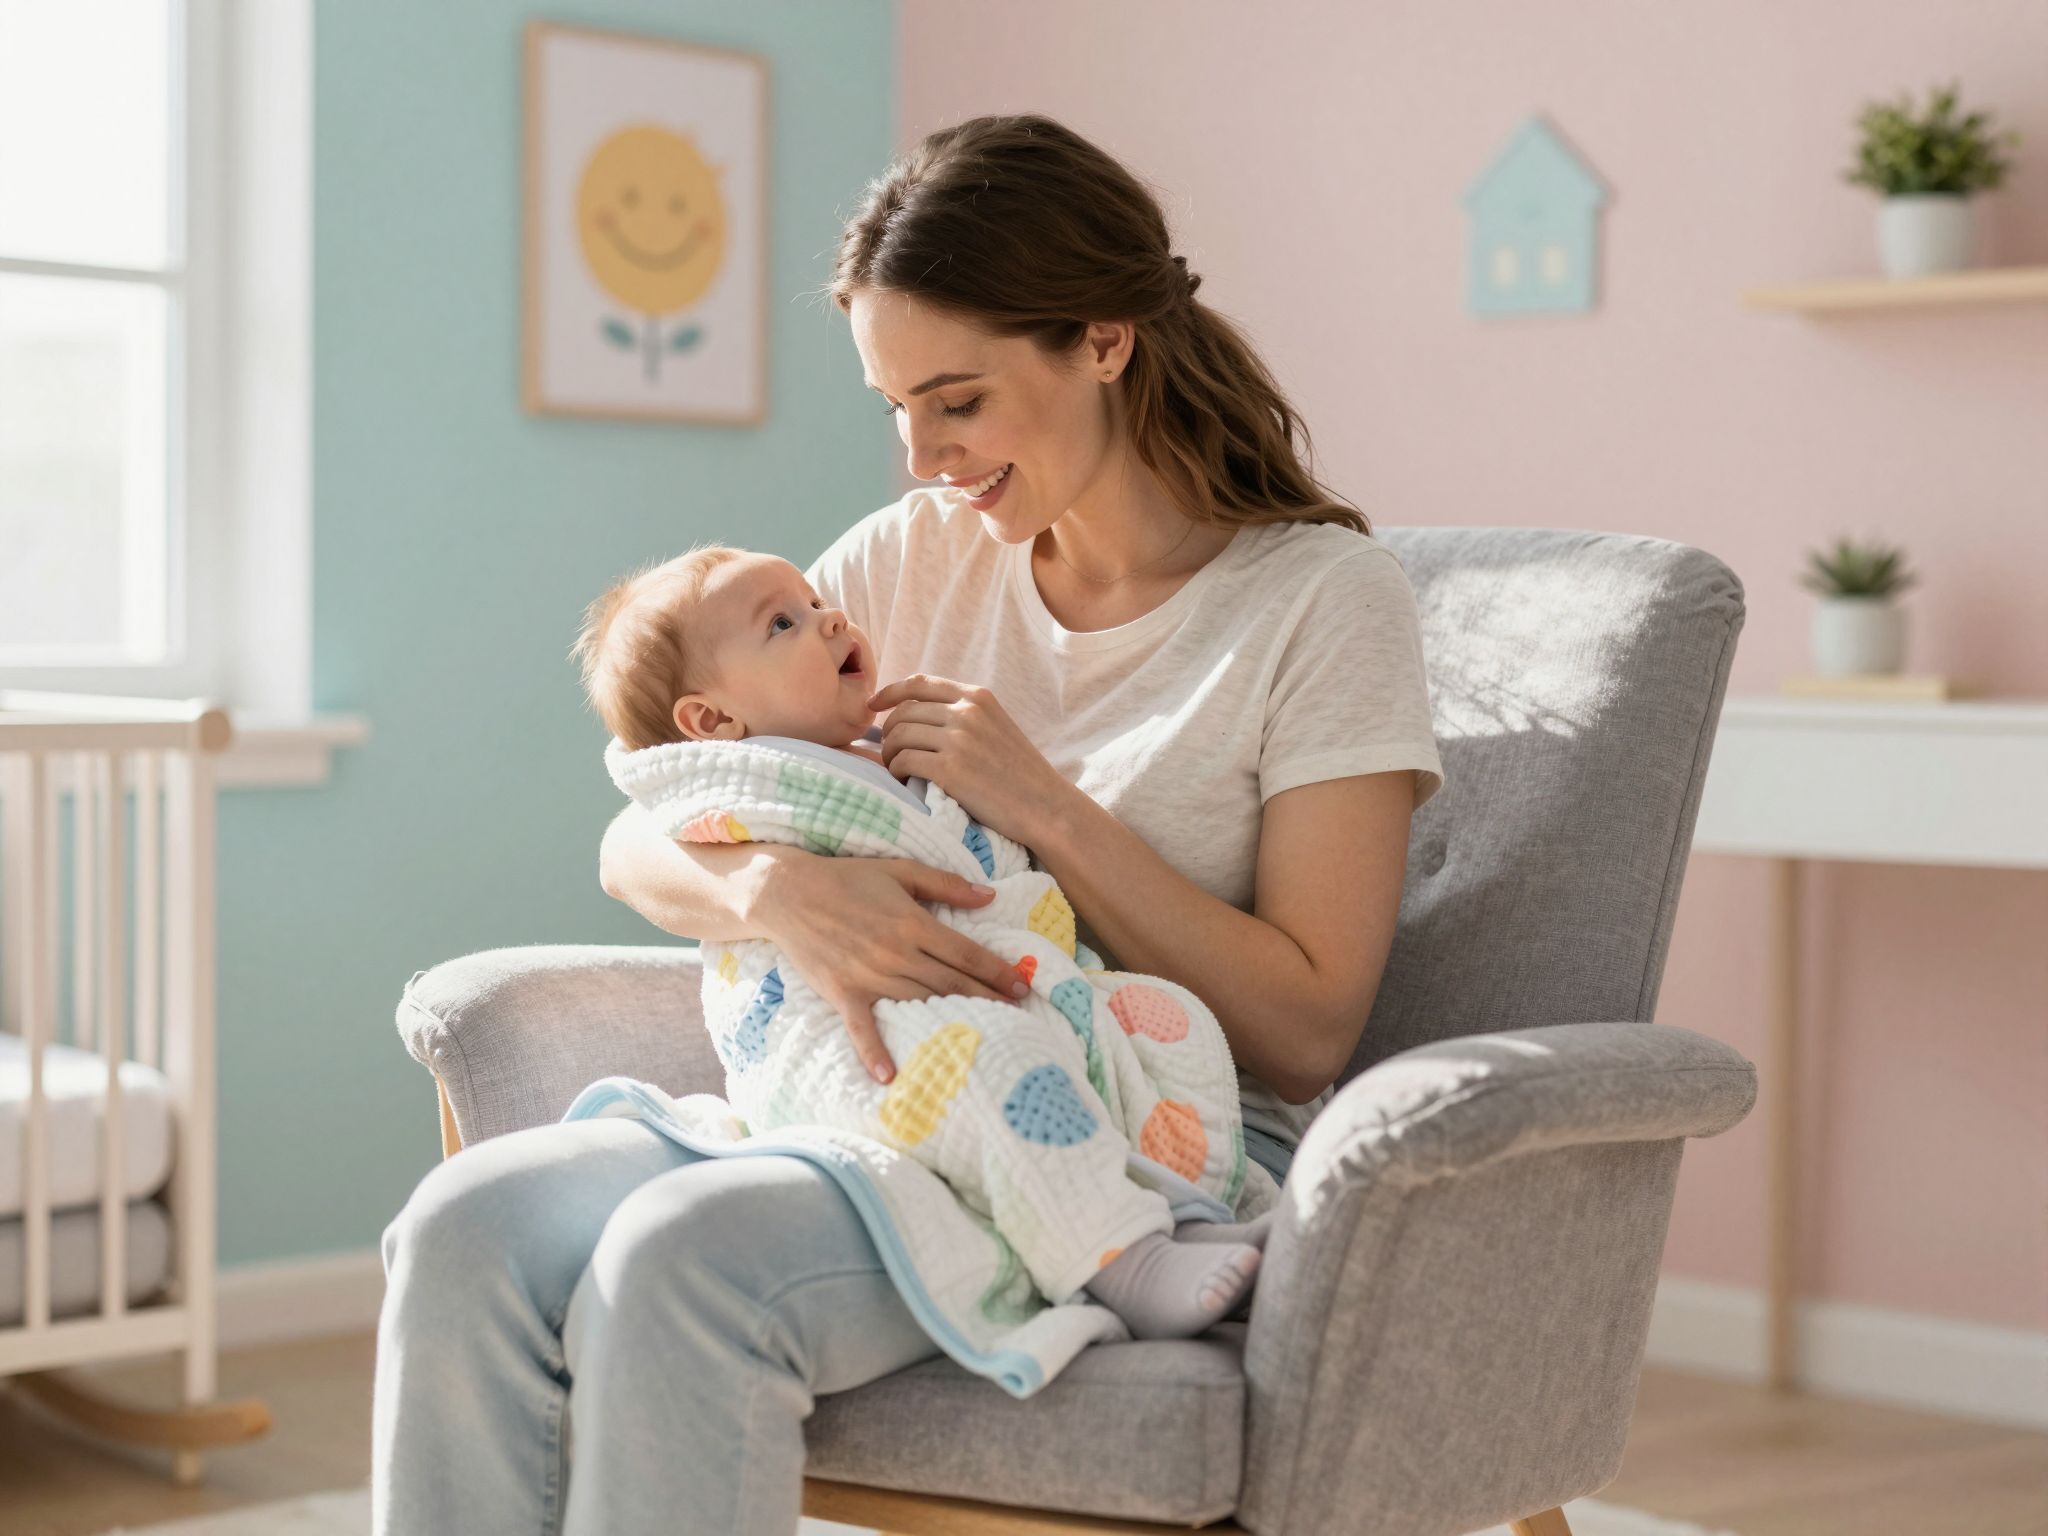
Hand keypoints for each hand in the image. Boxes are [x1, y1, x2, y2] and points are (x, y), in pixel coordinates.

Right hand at [753, 851, 1029, 1084]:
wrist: (787, 892)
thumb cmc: (847, 878)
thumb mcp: (900, 870)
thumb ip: (946, 884)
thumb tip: (990, 896)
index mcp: (913, 923)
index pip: (966, 953)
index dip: (997, 971)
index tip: (1022, 987)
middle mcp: (895, 953)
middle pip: (951, 984)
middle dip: (987, 1000)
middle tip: (1017, 1016)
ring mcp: (868, 976)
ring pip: (920, 1004)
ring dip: (951, 1022)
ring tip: (982, 1040)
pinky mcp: (842, 993)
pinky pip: (862, 1028)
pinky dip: (875, 1052)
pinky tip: (889, 1077)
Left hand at [866, 675, 1070, 844]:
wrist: (1046, 807)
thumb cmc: (1020, 775)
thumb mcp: (997, 727)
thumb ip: (965, 715)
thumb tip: (916, 714)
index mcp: (977, 698)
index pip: (920, 684)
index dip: (890, 692)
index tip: (874, 706)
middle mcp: (967, 712)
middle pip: (903, 711)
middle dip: (888, 732)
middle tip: (890, 752)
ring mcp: (958, 740)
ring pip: (898, 735)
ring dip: (889, 754)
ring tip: (897, 769)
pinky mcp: (950, 770)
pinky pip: (903, 761)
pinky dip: (897, 772)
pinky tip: (905, 781)